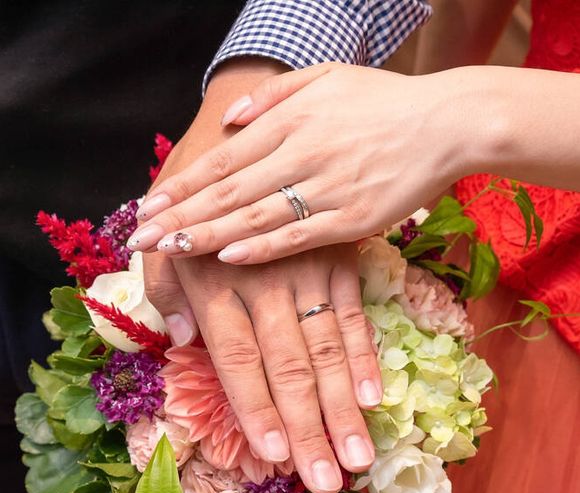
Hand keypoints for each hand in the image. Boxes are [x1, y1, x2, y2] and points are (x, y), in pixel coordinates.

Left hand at [128, 63, 471, 262]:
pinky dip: (263, 247)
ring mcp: (326, 189)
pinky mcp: (352, 219)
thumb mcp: (327, 78)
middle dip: (179, 217)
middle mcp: (301, 154)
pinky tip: (231, 256)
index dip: (180, 186)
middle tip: (141, 240)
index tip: (147, 207)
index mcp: (290, 121)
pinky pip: (299, 235)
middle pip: (227, 191)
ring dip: (208, 235)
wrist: (447, 123)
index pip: (220, 160)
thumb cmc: (383, 102)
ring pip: (255, 216)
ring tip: (171, 253)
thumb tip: (230, 118)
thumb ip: (274, 96)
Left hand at [141, 59, 381, 492]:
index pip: (236, 360)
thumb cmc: (204, 189)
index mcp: (217, 282)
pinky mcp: (339, 257)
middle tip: (326, 480)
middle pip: (286, 366)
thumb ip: (165, 288)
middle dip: (306, 428)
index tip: (276, 460)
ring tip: (359, 456)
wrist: (262, 130)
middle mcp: (265, 282)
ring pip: (325, 349)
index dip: (256, 412)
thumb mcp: (167, 239)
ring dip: (342, 407)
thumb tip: (180, 338)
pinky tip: (373, 395)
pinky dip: (362, 355)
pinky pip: (353, 313)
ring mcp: (307, 270)